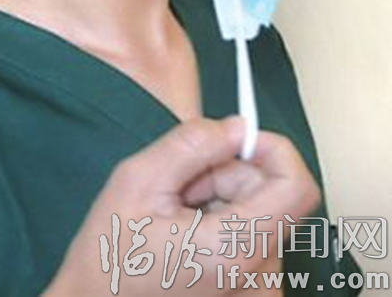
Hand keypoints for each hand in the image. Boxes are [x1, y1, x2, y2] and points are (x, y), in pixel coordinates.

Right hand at [43, 117, 319, 294]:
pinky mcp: (252, 295)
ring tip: (174, 218)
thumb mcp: (137, 181)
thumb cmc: (110, 255)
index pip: (297, 186)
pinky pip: (252, 238)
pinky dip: (222, 225)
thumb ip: (191, 145)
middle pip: (269, 195)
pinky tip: (186, 238)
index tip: (233, 141)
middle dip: (224, 177)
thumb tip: (238, 127)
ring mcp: (259, 292)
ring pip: (258, 213)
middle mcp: (262, 279)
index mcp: (236, 250)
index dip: (272, 150)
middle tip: (177, 191)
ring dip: (219, 201)